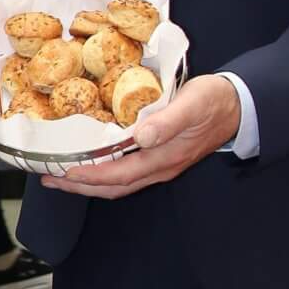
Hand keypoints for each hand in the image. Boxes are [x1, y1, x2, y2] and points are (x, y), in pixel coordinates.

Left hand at [43, 75, 240, 198]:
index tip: (64, 173)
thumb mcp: (193, 104)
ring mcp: (161, 165)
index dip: (90, 176)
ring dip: (89, 183)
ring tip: (62, 177)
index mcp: (164, 158)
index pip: (119, 175)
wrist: (239, 105)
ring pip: (119, 183)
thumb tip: (141, 137)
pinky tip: (91, 163)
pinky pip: (127, 173)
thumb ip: (168, 122)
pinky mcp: (162, 157)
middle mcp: (160, 167)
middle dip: (80, 186)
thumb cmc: (214, 101)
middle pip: (114, 187)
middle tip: (49, 180)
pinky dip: (104, 173)